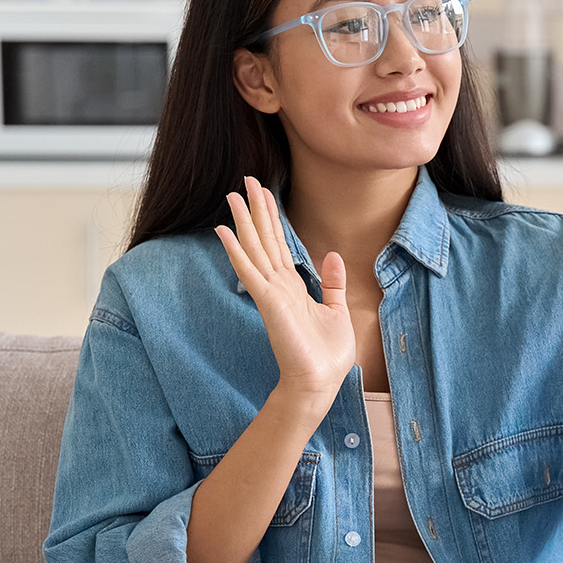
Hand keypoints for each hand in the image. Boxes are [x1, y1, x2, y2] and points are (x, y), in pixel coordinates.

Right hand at [214, 176, 354, 408]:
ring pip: (254, 249)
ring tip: (231, 196)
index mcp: (293, 286)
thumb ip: (332, 283)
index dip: (272, 218)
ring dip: (242, 222)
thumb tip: (331, 256)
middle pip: (264, 239)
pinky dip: (237, 251)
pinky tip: (225, 232)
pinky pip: (248, 271)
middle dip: (255, 210)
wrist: (320, 381)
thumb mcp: (337, 310)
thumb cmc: (327, 354)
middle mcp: (278, 286)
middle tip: (246, 180)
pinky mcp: (268, 303)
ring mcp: (270, 293)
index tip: (264, 193)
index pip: (279, 244)